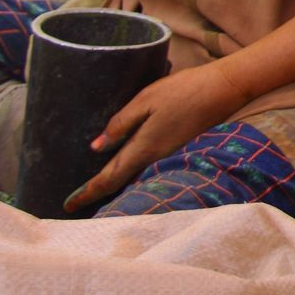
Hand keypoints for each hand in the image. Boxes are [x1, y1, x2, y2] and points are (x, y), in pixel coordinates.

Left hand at [65, 63, 248, 211]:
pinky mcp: (177, 147)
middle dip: (97, 193)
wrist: (225, 89)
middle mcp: (155, 158)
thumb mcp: (146, 100)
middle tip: (76, 202)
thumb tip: (96, 147)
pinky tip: (125, 169)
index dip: (87, 192)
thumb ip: (121, 123)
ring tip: (95, 189)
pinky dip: (129, 174)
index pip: (109, 178)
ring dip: (113, 185)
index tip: (68, 205)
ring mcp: (168, 154)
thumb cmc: (184, 90)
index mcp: (144, 147)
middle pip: (120, 183)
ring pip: (133, 177)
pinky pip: (146, 167)